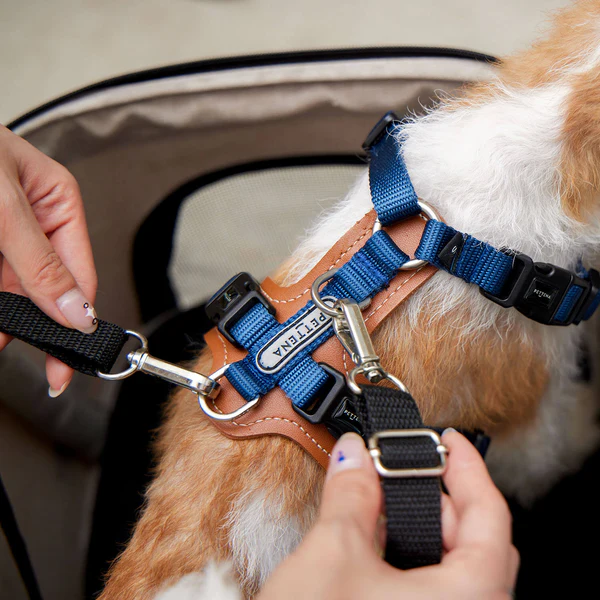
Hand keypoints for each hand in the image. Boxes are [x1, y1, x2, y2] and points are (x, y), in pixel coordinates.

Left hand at [0, 125, 97, 394]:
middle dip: (31, 323)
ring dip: (4, 318)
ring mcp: (3, 233)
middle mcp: (32, 221)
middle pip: (43, 288)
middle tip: (32, 359)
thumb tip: (76, 310)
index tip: (67, 358)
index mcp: (57, 203)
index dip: (76, 320)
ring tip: (1, 335)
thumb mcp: (3, 205)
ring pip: (11, 291)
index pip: (79, 274)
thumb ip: (41, 262)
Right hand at [258, 430, 517, 599]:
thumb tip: (354, 453)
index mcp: (470, 599)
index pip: (492, 517)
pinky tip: (377, 546)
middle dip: (438, 497)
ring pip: (453, 569)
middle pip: (476, 542)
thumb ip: (351, 495)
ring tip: (383, 504)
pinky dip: (409, 559)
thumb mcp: (333, 554)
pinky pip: (433, 591)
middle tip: (402, 469)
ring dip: (420, 528)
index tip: (448, 439)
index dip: (469, 468)